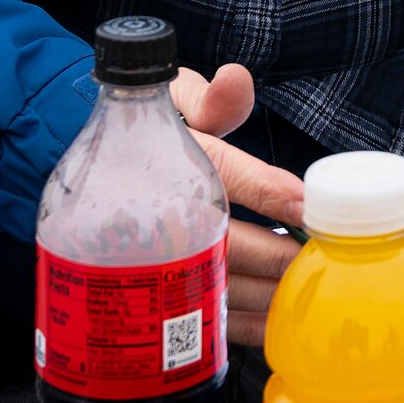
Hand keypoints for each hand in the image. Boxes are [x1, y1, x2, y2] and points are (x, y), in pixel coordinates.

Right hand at [170, 62, 304, 347]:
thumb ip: (208, 97)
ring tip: (308, 294)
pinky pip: (199, 311)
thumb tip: (235, 79)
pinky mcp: (155, 287)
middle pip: (228, 241)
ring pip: (217, 283)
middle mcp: (162, 212)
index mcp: (174, 160)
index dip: (269, 192)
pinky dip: (239, 323)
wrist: (80, 161)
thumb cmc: (143, 129)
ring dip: (265, 293)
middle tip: (324, 263)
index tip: (307, 208)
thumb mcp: (171, 99)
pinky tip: (272, 323)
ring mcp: (155, 257)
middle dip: (279, 256)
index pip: (226, 174)